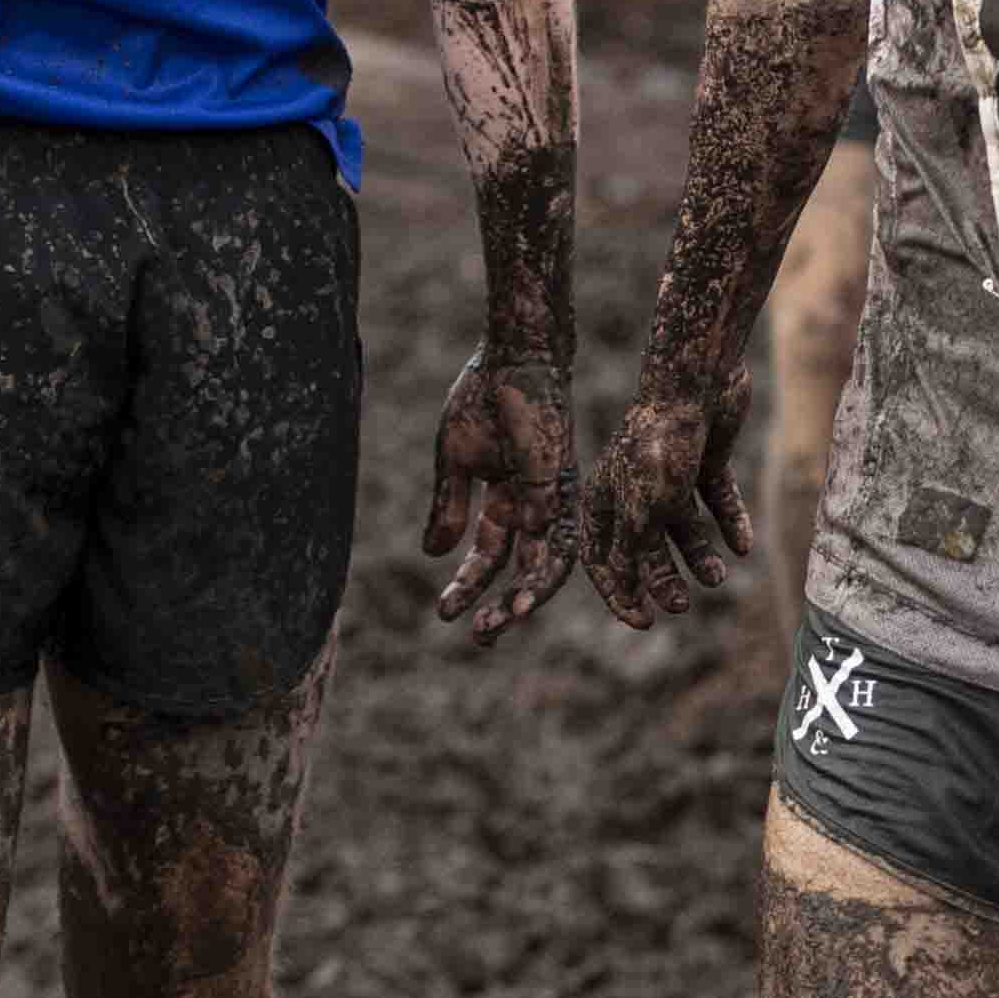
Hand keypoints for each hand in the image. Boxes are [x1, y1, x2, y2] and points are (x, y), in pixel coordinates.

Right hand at [425, 353, 578, 646]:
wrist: (510, 359)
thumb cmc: (481, 399)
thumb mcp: (454, 461)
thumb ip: (449, 507)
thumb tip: (434, 554)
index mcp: (505, 502)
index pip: (488, 557)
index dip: (467, 588)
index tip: (444, 614)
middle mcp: (534, 506)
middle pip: (522, 570)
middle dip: (500, 606)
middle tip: (481, 638)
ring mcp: (552, 496)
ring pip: (548, 561)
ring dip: (527, 595)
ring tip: (503, 622)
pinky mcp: (564, 482)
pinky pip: (560, 531)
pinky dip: (544, 560)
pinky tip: (521, 585)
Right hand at [582, 373, 753, 630]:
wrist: (695, 384)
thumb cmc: (660, 449)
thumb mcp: (643, 512)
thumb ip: (637, 553)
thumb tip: (632, 587)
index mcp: (601, 499)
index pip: (600, 559)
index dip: (619, 593)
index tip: (644, 621)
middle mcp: (631, 489)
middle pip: (643, 548)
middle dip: (661, 579)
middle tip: (681, 604)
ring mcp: (668, 474)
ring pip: (682, 528)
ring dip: (698, 556)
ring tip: (718, 576)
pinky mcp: (702, 460)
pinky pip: (715, 500)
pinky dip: (728, 522)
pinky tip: (742, 545)